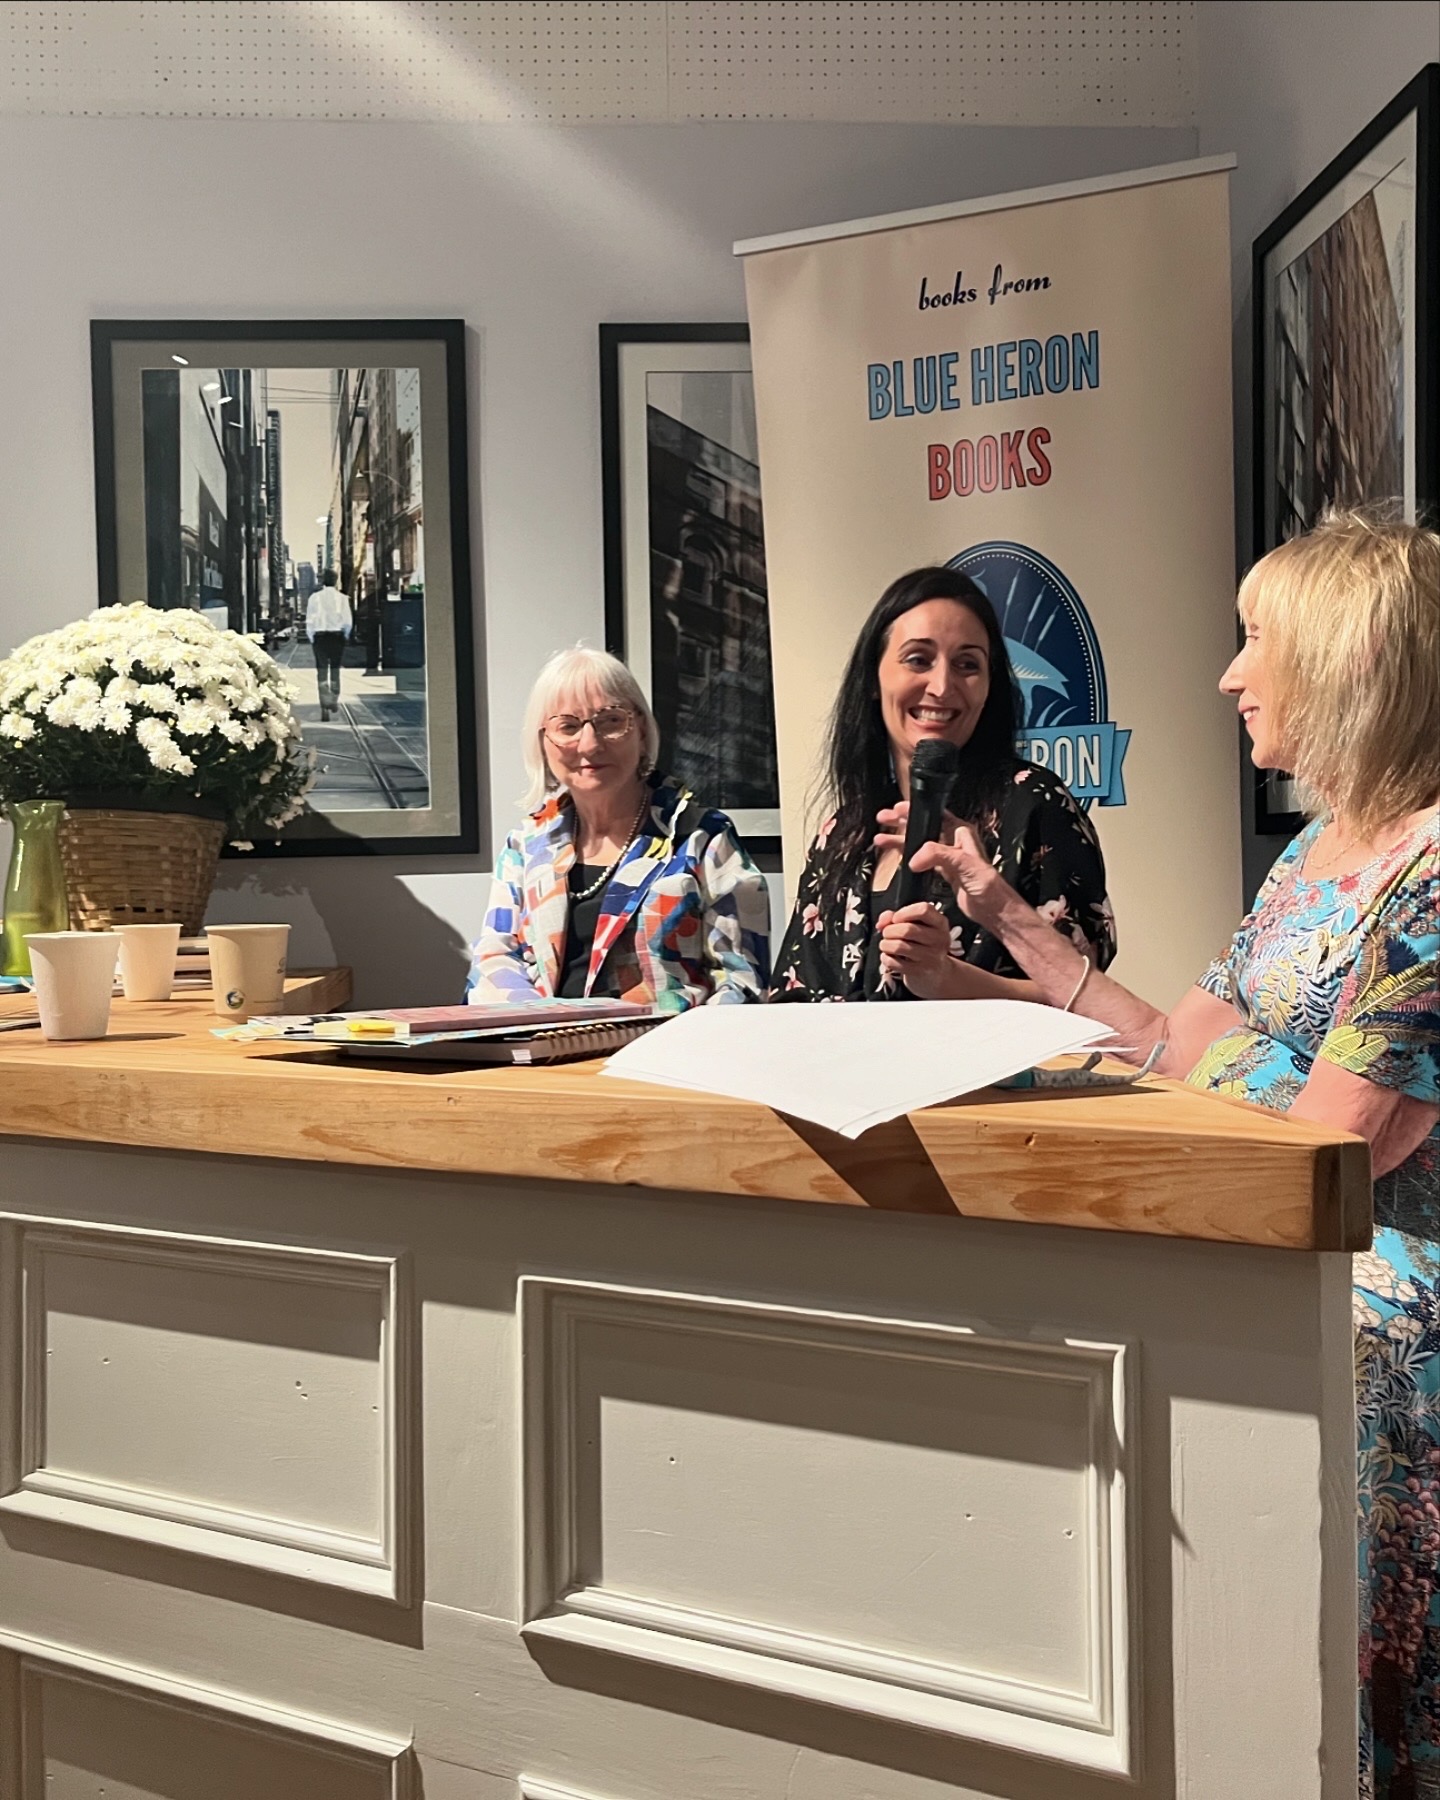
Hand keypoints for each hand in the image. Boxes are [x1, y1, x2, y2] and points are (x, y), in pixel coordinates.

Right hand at [875, 803, 1009, 929]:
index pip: (934, 815)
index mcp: (961, 833)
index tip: (897, 809)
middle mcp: (954, 843)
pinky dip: (907, 857)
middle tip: (883, 819)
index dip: (915, 811)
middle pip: (923, 827)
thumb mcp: (963, 863)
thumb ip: (938, 855)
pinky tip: (896, 856)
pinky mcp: (944, 872)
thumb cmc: (988, 886)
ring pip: (919, 844)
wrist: (993, 909)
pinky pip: (921, 860)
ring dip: (901, 840)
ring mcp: (948, 858)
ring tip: (881, 839)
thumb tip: (914, 858)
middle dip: (902, 823)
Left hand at [875, 900, 960, 998]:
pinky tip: (888, 956)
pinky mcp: (921, 971)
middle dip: (889, 930)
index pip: (923, 910)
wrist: (935, 971)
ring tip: (886, 945)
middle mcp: (940, 939)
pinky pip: (895, 963)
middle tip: (886, 933)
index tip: (896, 918)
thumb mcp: (914, 924)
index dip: (904, 912)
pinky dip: (886, 958)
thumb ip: (896, 917)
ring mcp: (932, 957)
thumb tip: (882, 922)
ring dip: (885, 944)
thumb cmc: (921, 942)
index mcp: (940, 922)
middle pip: (908, 929)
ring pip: (899, 946)